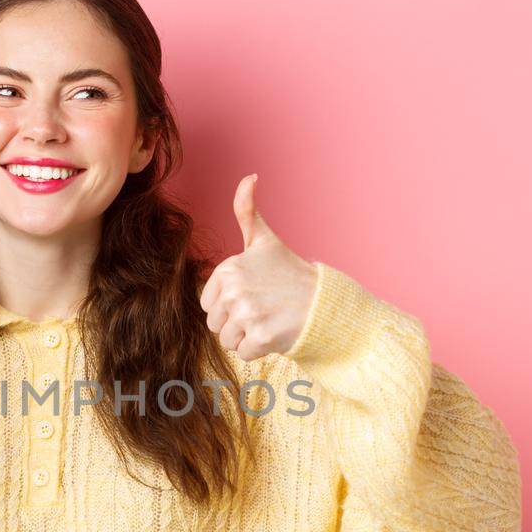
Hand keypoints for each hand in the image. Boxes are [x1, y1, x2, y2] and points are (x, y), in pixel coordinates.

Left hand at [198, 174, 317, 360]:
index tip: (253, 294)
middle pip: (215, 325)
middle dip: (236, 323)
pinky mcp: (261, 338)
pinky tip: (275, 333)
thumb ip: (247, 211)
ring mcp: (248, 315)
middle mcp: (235, 290)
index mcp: (228, 269)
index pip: (208, 304)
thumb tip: (249, 177)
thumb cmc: (289, 273)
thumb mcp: (264, 241)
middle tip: (262, 309)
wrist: (323, 302)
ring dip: (246, 337)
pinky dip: (258, 350)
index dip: (228, 304)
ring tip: (268, 320)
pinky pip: (242, 354)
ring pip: (226, 341)